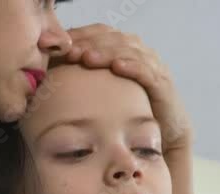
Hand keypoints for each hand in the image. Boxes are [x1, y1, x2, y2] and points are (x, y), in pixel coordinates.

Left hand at [61, 24, 192, 152]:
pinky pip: (146, 70)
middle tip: (70, 50)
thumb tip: (55, 74)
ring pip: (128, 50)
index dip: (81, 35)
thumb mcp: (105, 92)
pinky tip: (117, 66)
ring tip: (87, 57)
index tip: (60, 43)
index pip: (101, 33)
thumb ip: (87, 79)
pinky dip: (132, 66)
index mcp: (125, 50)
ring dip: (106, 52)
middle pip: (113, 38)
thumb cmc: (131, 112)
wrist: (165, 134)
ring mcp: (153, 66)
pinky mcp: (162, 84)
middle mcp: (140, 53)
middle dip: (90, 42)